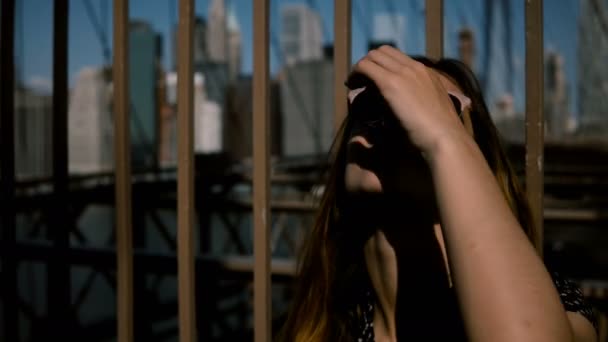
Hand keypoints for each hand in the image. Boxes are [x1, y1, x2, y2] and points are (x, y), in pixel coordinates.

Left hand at [350, 46, 470, 156]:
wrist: (444, 138)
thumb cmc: (440, 134)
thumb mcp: (432, 113)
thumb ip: (421, 104)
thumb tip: (407, 112)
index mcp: (427, 73)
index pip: (399, 57)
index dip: (382, 65)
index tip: (373, 80)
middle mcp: (415, 68)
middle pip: (383, 51)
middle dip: (369, 62)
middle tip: (360, 80)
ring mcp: (404, 73)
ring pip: (372, 56)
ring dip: (360, 68)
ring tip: (354, 84)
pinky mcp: (391, 83)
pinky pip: (365, 68)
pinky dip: (355, 74)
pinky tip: (351, 87)